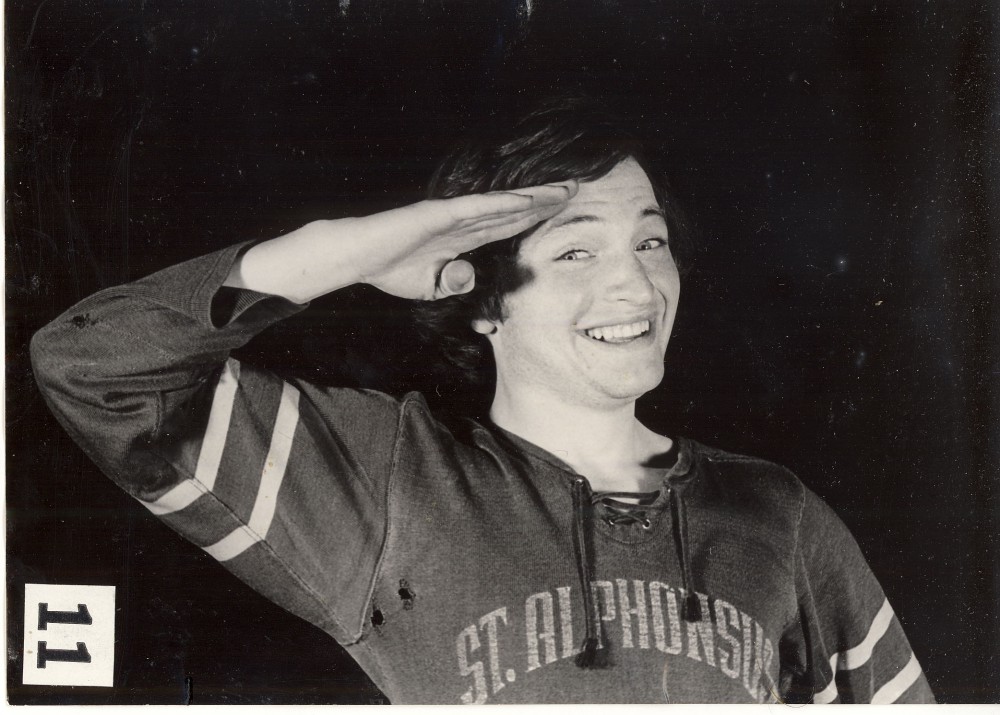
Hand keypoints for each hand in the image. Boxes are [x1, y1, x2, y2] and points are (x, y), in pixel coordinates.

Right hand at [353, 182, 577, 299]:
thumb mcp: (432, 288)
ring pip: (503, 205)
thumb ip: (455, 284)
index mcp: (464, 238)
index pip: (508, 226)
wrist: (358, 258)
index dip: (535, 218)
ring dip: (534, 198)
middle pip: (514, 210)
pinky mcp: (440, 214)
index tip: (561, 213)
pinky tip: (527, 200)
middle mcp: (464, 222)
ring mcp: (453, 216)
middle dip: (545, 201)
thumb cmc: (390, 270)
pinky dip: (503, 204)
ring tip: (564, 189)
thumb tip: (471, 277)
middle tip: (576, 189)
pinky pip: (478, 208)